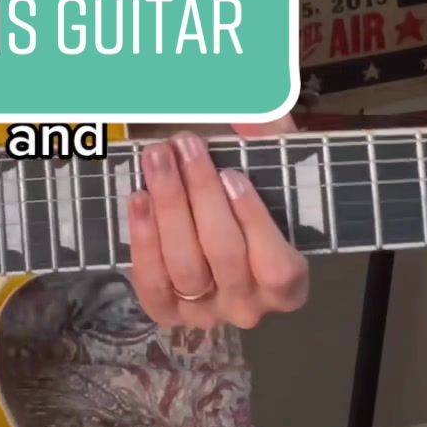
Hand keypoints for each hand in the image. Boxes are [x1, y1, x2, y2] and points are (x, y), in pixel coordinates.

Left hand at [128, 119, 308, 329]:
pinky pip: (151, 280)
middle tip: (185, 145)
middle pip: (224, 255)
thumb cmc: (248, 198)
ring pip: (185, 266)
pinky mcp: (164, 309)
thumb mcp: (271, 166)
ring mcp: (204, 313)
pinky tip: (139, 198)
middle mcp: (248, 307)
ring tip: (158, 159)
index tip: (232, 174)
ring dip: (169, 207)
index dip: (254, 221)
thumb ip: (271, 138)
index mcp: (287, 284)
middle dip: (201, 195)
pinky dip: (143, 238)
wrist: (208, 227)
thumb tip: (252, 113)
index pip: (277, 266)